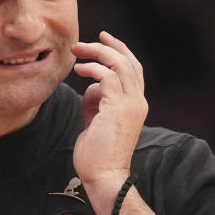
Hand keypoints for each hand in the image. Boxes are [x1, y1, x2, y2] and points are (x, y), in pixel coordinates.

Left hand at [71, 32, 147, 214]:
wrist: (104, 176)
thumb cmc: (97, 154)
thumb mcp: (96, 120)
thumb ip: (96, 101)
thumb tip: (91, 87)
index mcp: (135, 105)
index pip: (133, 71)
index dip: (121, 52)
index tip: (104, 40)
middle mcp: (137, 102)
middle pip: (130, 63)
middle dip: (110, 46)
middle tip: (91, 38)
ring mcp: (130, 104)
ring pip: (119, 64)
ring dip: (97, 53)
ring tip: (77, 51)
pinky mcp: (117, 107)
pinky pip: (107, 77)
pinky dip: (93, 69)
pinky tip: (79, 70)